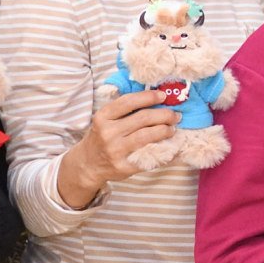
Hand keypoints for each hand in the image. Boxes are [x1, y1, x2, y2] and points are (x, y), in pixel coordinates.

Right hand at [70, 85, 184, 196]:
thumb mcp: (104, 119)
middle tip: (175, 115)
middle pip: (143, 118)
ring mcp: (116, 151)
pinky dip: (165, 151)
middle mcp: (108, 133)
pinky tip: (173, 147)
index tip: (163, 96)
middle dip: (164, 115)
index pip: (128, 102)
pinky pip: (149, 156)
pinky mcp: (124, 166)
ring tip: (172, 129)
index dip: (148, 97)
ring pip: (147, 136)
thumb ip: (124, 109)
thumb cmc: (101, 137)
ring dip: (165, 130)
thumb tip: (155, 97)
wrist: (88, 164)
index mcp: (103, 117)